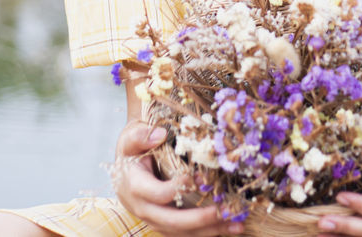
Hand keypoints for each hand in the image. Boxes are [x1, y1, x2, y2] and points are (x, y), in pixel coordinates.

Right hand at [113, 120, 243, 236]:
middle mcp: (145, 209)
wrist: (125, 172)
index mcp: (136, 187)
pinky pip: (186, 235)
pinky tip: (230, 229)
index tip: (198, 178)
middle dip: (200, 219)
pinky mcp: (166, 225)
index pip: (157, 194)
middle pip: (172, 221)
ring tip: (236, 225)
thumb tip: (159, 135)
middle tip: (224, 211)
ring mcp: (155, 220)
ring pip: (181, 233)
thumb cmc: (131, 153)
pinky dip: (208, 233)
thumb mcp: (131, 140)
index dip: (178, 188)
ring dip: (210, 230)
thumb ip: (141, 135)